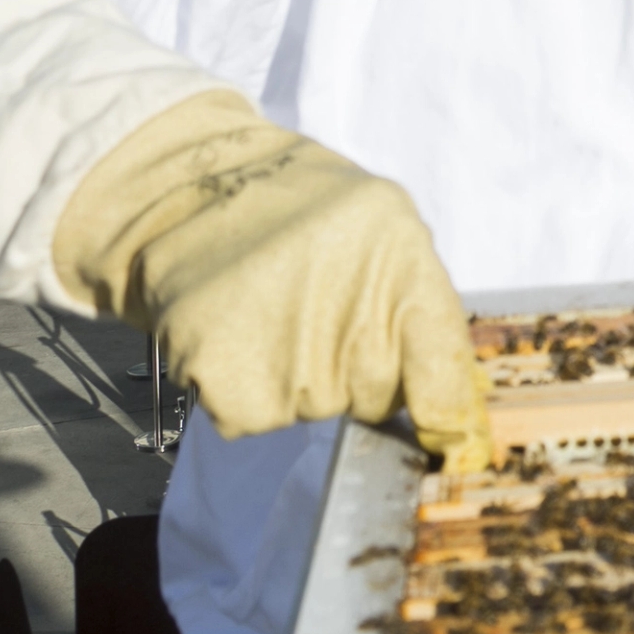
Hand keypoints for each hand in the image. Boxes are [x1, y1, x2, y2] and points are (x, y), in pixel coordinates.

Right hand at [53, 91, 490, 470]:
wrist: (183, 193)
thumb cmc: (294, 210)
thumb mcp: (380, 223)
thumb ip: (421, 302)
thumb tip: (450, 408)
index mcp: (399, 252)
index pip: (441, 359)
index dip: (446, 411)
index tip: (449, 440)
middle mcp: (349, 304)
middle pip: (378, 396)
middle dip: (358, 373)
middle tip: (319, 316)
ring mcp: (287, 349)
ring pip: (316, 408)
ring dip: (299, 377)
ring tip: (271, 311)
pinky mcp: (227, 381)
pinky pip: (259, 417)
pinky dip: (248, 390)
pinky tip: (237, 333)